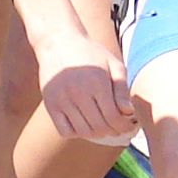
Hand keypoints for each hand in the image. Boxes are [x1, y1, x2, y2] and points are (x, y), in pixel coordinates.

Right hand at [34, 20, 136, 143]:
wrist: (58, 42)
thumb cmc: (91, 54)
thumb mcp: (113, 64)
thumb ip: (122, 89)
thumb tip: (128, 112)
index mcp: (97, 83)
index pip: (113, 117)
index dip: (124, 126)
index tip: (128, 125)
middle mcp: (77, 93)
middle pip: (100, 126)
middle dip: (113, 131)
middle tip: (118, 128)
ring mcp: (61, 100)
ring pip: (83, 131)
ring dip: (97, 134)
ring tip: (103, 127)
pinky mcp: (49, 105)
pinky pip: (65, 131)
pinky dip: (77, 133)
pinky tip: (83, 124)